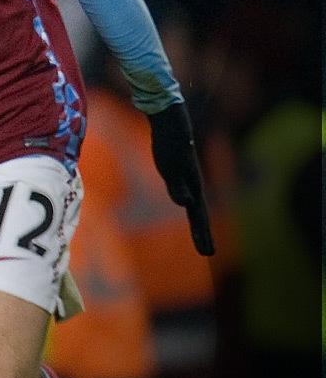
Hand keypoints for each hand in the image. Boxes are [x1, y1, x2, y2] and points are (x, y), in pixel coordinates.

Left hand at [147, 101, 214, 255]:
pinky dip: (190, 206)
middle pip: (200, 214)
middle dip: (203, 234)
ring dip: (198, 223)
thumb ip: (177, 185)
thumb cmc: (169, 146)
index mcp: (194, 186)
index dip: (202, 233)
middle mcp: (194, 185)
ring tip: (201, 239)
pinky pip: (187, 194)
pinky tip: (189, 207)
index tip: (207, 252)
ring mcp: (189, 179)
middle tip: (208, 253)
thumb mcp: (170, 166)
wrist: (170, 124)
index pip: (199, 216)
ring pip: (195, 206)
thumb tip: (187, 204)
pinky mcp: (181, 173)